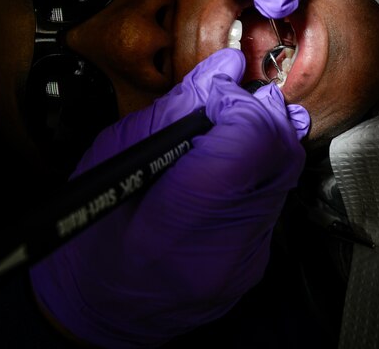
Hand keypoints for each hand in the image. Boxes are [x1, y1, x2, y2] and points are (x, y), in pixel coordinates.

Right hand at [29, 49, 308, 347]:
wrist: (96, 308)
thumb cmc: (90, 238)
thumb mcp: (115, 158)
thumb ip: (176, 111)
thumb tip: (221, 70)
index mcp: (173, 228)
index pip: (247, 142)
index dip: (239, 101)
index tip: (219, 87)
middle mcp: (221, 252)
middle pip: (280, 154)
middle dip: (260, 112)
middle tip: (227, 100)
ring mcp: (245, 262)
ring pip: (287, 172)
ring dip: (264, 136)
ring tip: (225, 127)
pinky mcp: (256, 262)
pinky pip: (275, 197)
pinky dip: (258, 167)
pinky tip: (228, 161)